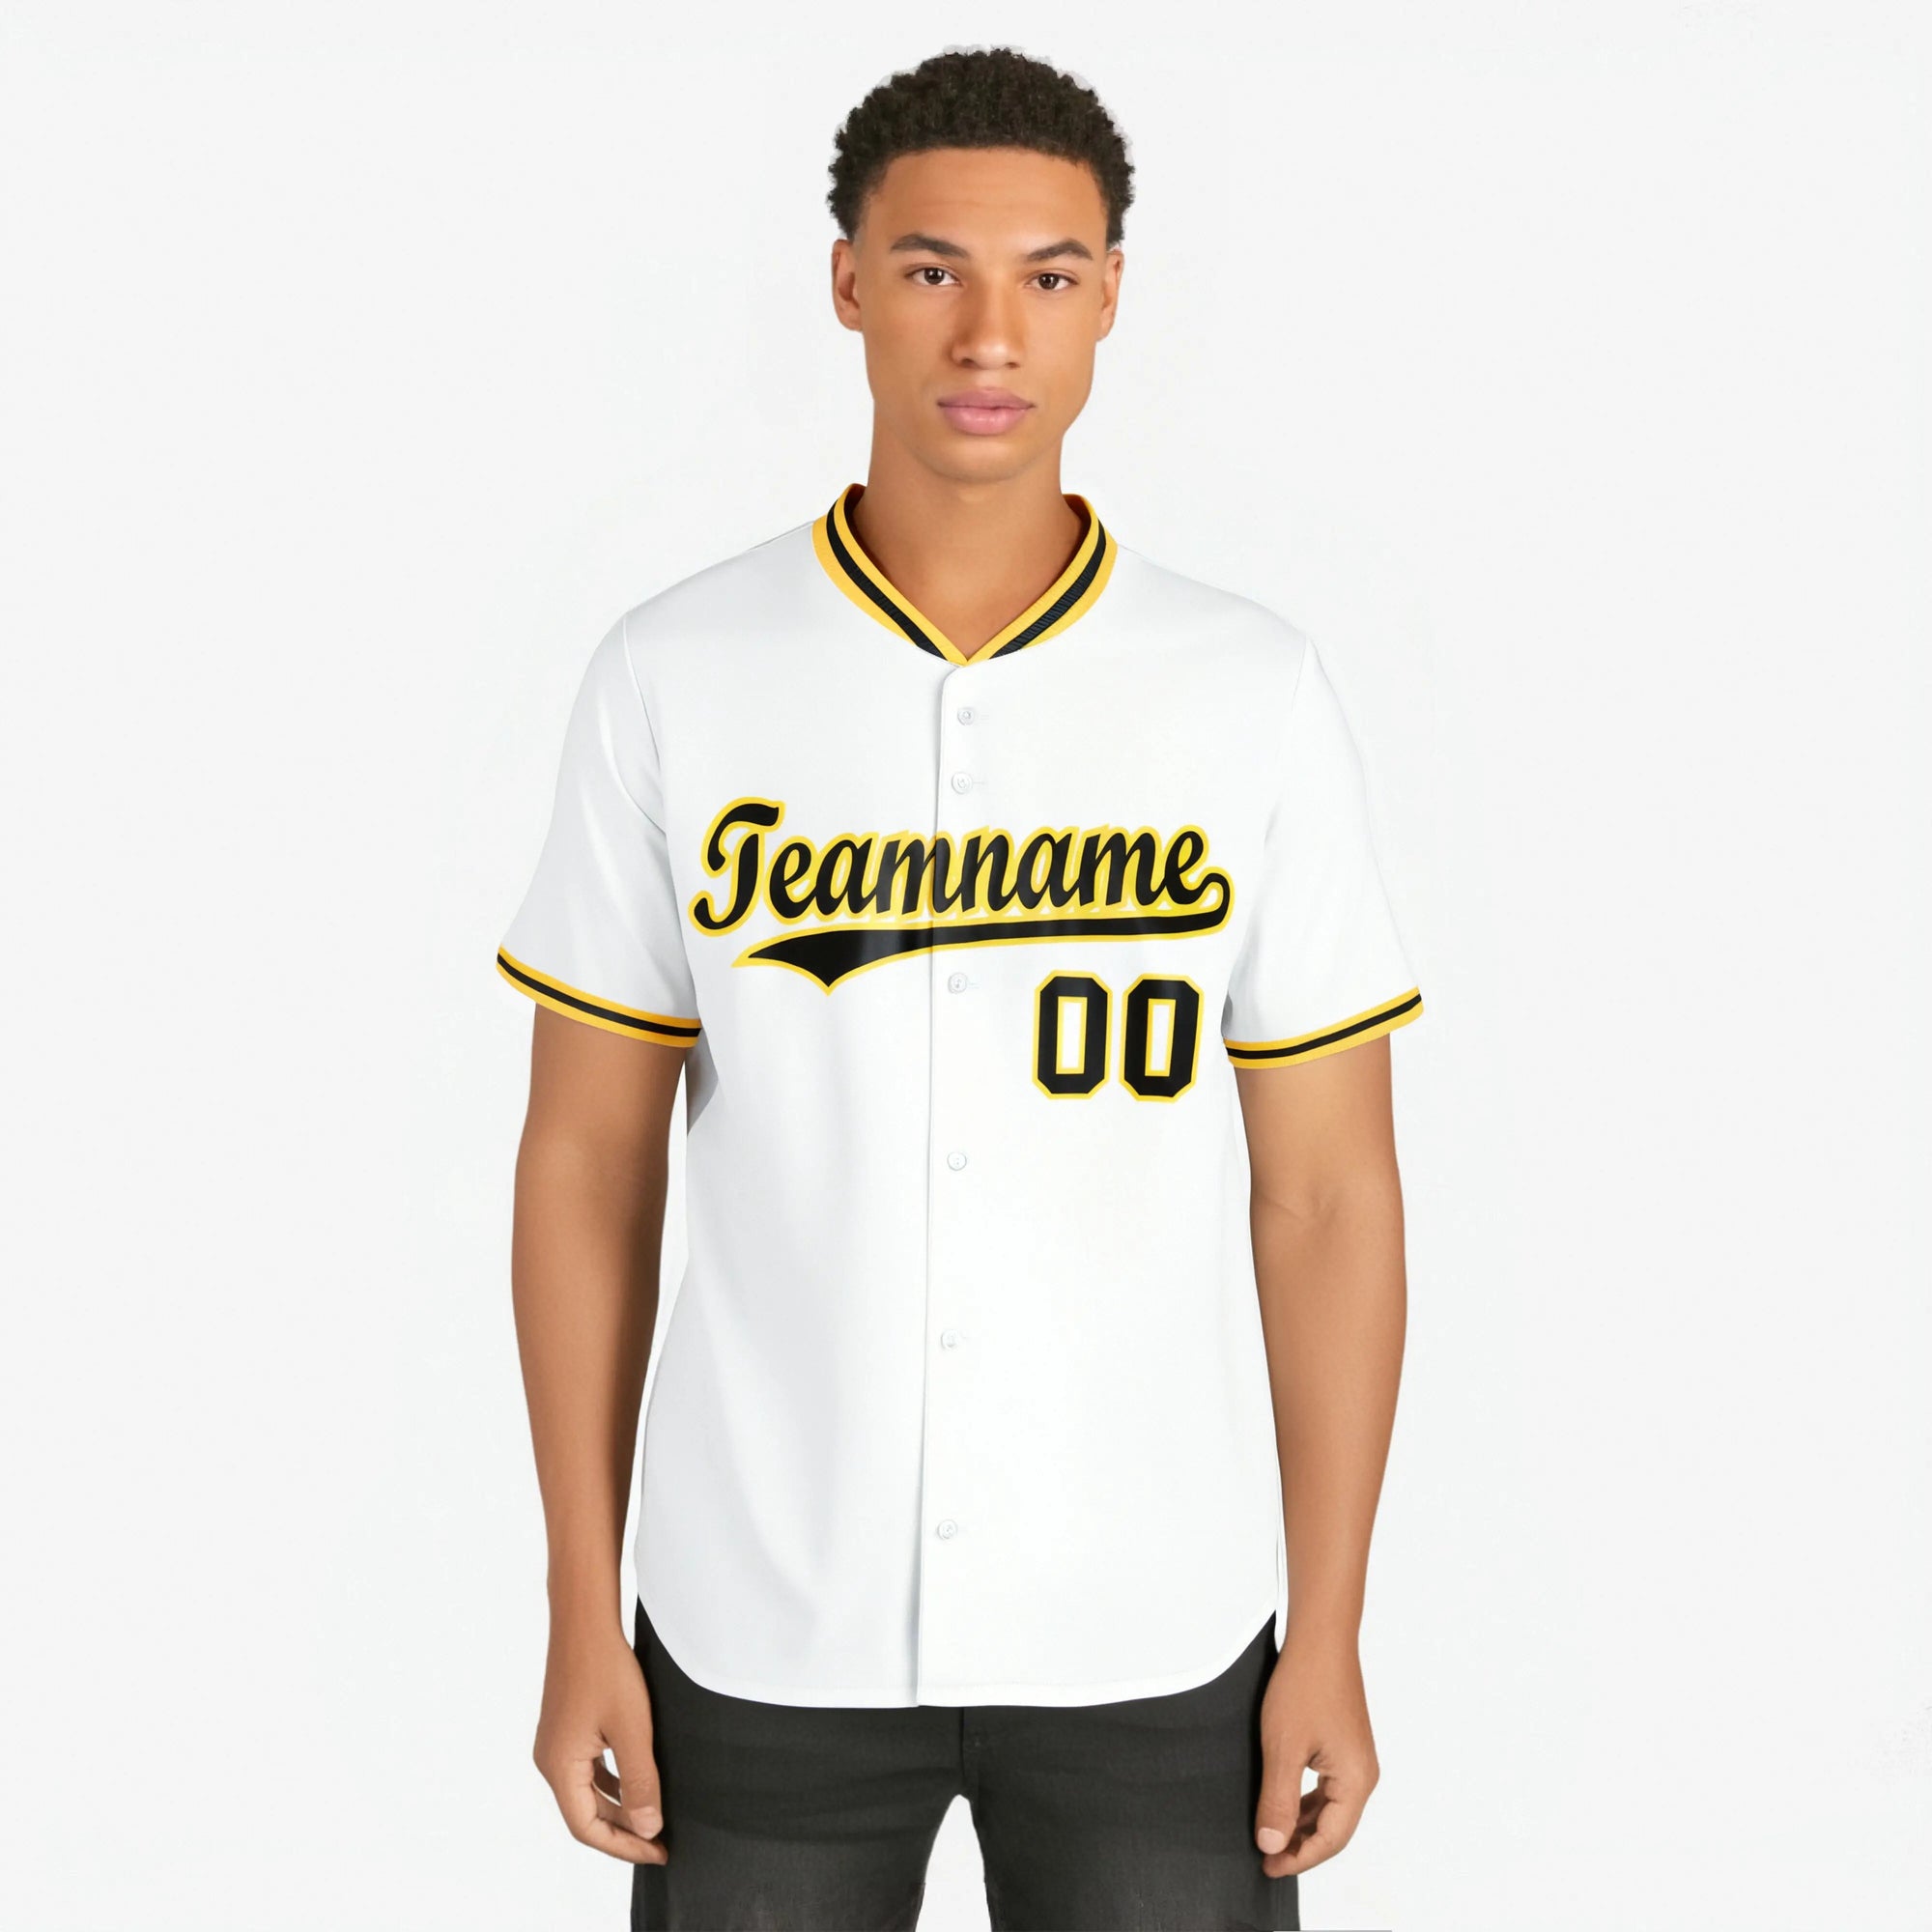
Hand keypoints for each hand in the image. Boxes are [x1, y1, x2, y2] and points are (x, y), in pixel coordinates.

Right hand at [532, 1611, 668, 1865]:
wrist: (585, 1620)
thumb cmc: (607, 1669)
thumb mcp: (633, 1729)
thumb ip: (640, 1781)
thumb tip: (647, 1828)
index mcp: (559, 1767)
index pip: (587, 1828)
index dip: (623, 1846)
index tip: (658, 1852)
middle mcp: (551, 1759)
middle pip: (586, 1813)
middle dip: (624, 1830)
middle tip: (661, 1840)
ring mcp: (557, 1742)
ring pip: (588, 1791)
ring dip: (619, 1807)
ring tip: (653, 1816)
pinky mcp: (567, 1726)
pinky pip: (588, 1769)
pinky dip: (611, 1783)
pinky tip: (635, 1782)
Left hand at [1252, 1628, 1378, 1878]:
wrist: (1320, 1637)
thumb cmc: (1305, 1684)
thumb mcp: (1283, 1748)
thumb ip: (1278, 1800)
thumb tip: (1272, 1845)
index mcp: (1356, 1780)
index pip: (1331, 1840)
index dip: (1299, 1859)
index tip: (1267, 1866)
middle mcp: (1363, 1774)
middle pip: (1334, 1828)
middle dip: (1300, 1846)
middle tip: (1265, 1856)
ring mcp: (1355, 1758)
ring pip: (1330, 1808)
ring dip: (1302, 1824)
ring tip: (1270, 1834)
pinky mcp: (1344, 1744)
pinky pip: (1327, 1787)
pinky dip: (1306, 1801)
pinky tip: (1283, 1802)